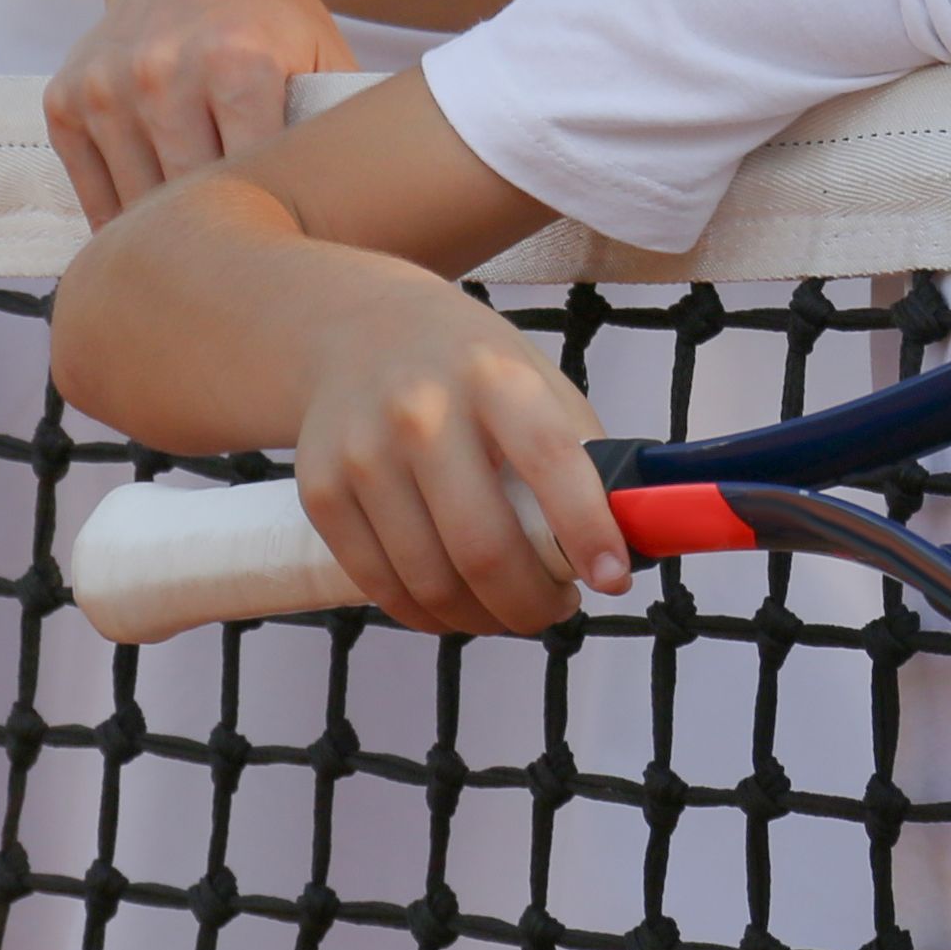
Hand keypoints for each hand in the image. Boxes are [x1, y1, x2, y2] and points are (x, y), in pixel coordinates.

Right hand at [48, 0, 355, 228]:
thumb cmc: (266, 17)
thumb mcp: (322, 52)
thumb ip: (338, 122)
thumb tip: (364, 202)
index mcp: (238, 61)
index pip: (255, 176)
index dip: (272, 220)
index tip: (285, 246)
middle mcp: (163, 73)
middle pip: (191, 200)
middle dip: (220, 234)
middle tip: (244, 270)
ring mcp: (106, 88)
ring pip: (135, 207)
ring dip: (167, 232)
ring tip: (199, 250)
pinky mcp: (65, 102)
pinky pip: (89, 193)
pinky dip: (118, 219)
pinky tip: (151, 225)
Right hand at [287, 258, 633, 632]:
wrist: (355, 330)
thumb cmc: (467, 366)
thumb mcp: (533, 378)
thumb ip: (578, 453)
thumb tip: (629, 540)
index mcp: (494, 376)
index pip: (551, 461)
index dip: (586, 530)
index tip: (612, 581)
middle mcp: (422, 411)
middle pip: (483, 546)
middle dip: (532, 604)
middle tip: (555, 611)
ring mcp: (363, 453)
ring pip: (430, 581)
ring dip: (483, 619)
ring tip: (510, 610)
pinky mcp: (321, 491)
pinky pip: (380, 585)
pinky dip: (427, 616)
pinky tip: (455, 608)